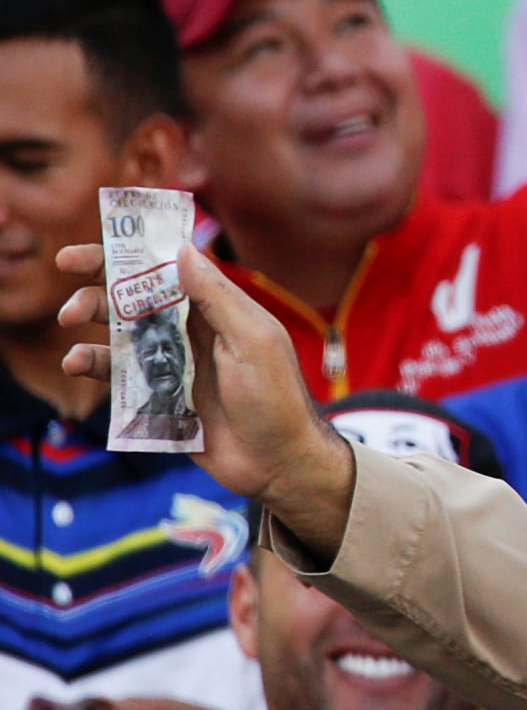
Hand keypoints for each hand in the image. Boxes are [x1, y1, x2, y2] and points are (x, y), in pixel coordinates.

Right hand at [57, 244, 354, 555]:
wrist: (276, 462)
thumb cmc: (275, 397)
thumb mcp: (252, 341)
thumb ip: (217, 298)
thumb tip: (182, 250)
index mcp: (218, 308)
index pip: (169, 269)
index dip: (131, 253)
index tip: (90, 248)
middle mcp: (193, 330)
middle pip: (138, 297)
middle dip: (100, 285)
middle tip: (67, 284)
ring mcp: (175, 363)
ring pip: (122, 334)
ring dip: (92, 324)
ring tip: (70, 326)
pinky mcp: (160, 396)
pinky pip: (121, 375)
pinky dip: (96, 365)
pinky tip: (77, 363)